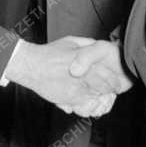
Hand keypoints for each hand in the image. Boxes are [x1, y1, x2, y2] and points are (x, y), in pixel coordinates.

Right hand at [5, 37, 122, 115]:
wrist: (32, 66)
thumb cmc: (49, 53)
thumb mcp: (70, 41)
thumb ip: (87, 44)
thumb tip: (98, 46)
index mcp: (86, 61)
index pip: (108, 74)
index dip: (113, 79)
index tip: (114, 81)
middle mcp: (83, 75)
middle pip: (105, 87)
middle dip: (109, 89)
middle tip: (110, 90)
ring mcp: (77, 88)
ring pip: (96, 97)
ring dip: (99, 97)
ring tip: (97, 95)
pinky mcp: (70, 98)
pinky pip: (85, 105)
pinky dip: (87, 103)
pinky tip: (84, 98)